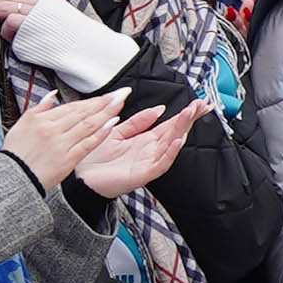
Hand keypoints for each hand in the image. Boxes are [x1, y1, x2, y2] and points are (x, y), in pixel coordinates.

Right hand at [3, 89, 128, 187]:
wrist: (13, 177)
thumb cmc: (16, 154)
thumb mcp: (21, 125)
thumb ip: (38, 108)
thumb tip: (52, 95)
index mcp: (41, 120)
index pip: (71, 106)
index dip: (91, 100)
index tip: (106, 95)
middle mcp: (52, 130)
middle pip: (83, 113)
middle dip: (104, 102)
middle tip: (120, 93)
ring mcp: (61, 144)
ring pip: (88, 125)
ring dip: (106, 113)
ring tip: (120, 103)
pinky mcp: (67, 159)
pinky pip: (87, 143)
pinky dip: (100, 133)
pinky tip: (112, 124)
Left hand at [68, 106, 196, 201]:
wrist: (81, 179)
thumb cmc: (96, 159)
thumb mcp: (117, 132)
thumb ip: (138, 121)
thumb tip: (159, 108)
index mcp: (145, 140)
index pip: (170, 124)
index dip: (184, 114)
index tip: (198, 103)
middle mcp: (150, 150)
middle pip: (174, 132)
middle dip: (188, 118)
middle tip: (201, 105)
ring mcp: (148, 162)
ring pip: (171, 145)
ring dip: (182, 130)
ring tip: (190, 116)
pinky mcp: (142, 174)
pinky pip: (161, 163)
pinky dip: (170, 153)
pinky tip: (177, 141)